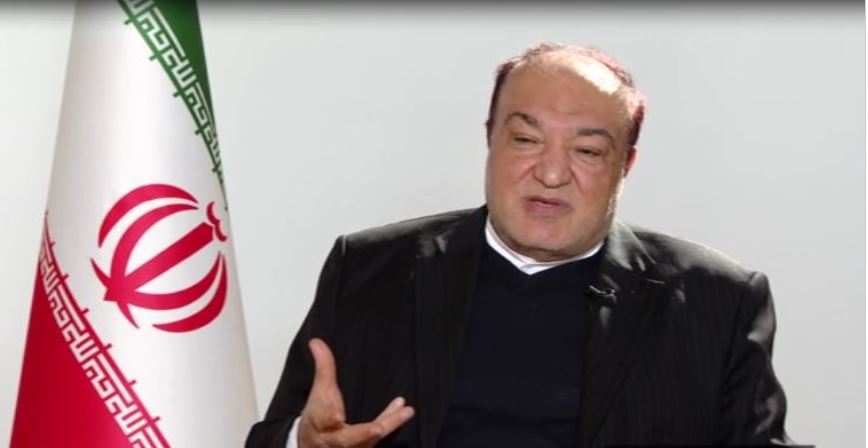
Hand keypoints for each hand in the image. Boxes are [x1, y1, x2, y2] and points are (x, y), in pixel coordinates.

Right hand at [298, 338, 414, 447]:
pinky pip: (380, 436)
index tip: (337, 416)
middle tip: (376, 428)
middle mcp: (335, 438)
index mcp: (319, 422)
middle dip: (362, 433)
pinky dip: (392, 421)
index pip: (322, 418)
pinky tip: (406, 409)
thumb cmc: (318, 416)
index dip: (329, 417)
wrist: (314, 444)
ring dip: (387, 424)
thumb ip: (323, 367)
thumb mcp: (319, 391)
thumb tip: (316, 341)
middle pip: (348, 438)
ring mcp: (352, 445)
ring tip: (405, 411)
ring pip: (369, 439)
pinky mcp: (365, 446)